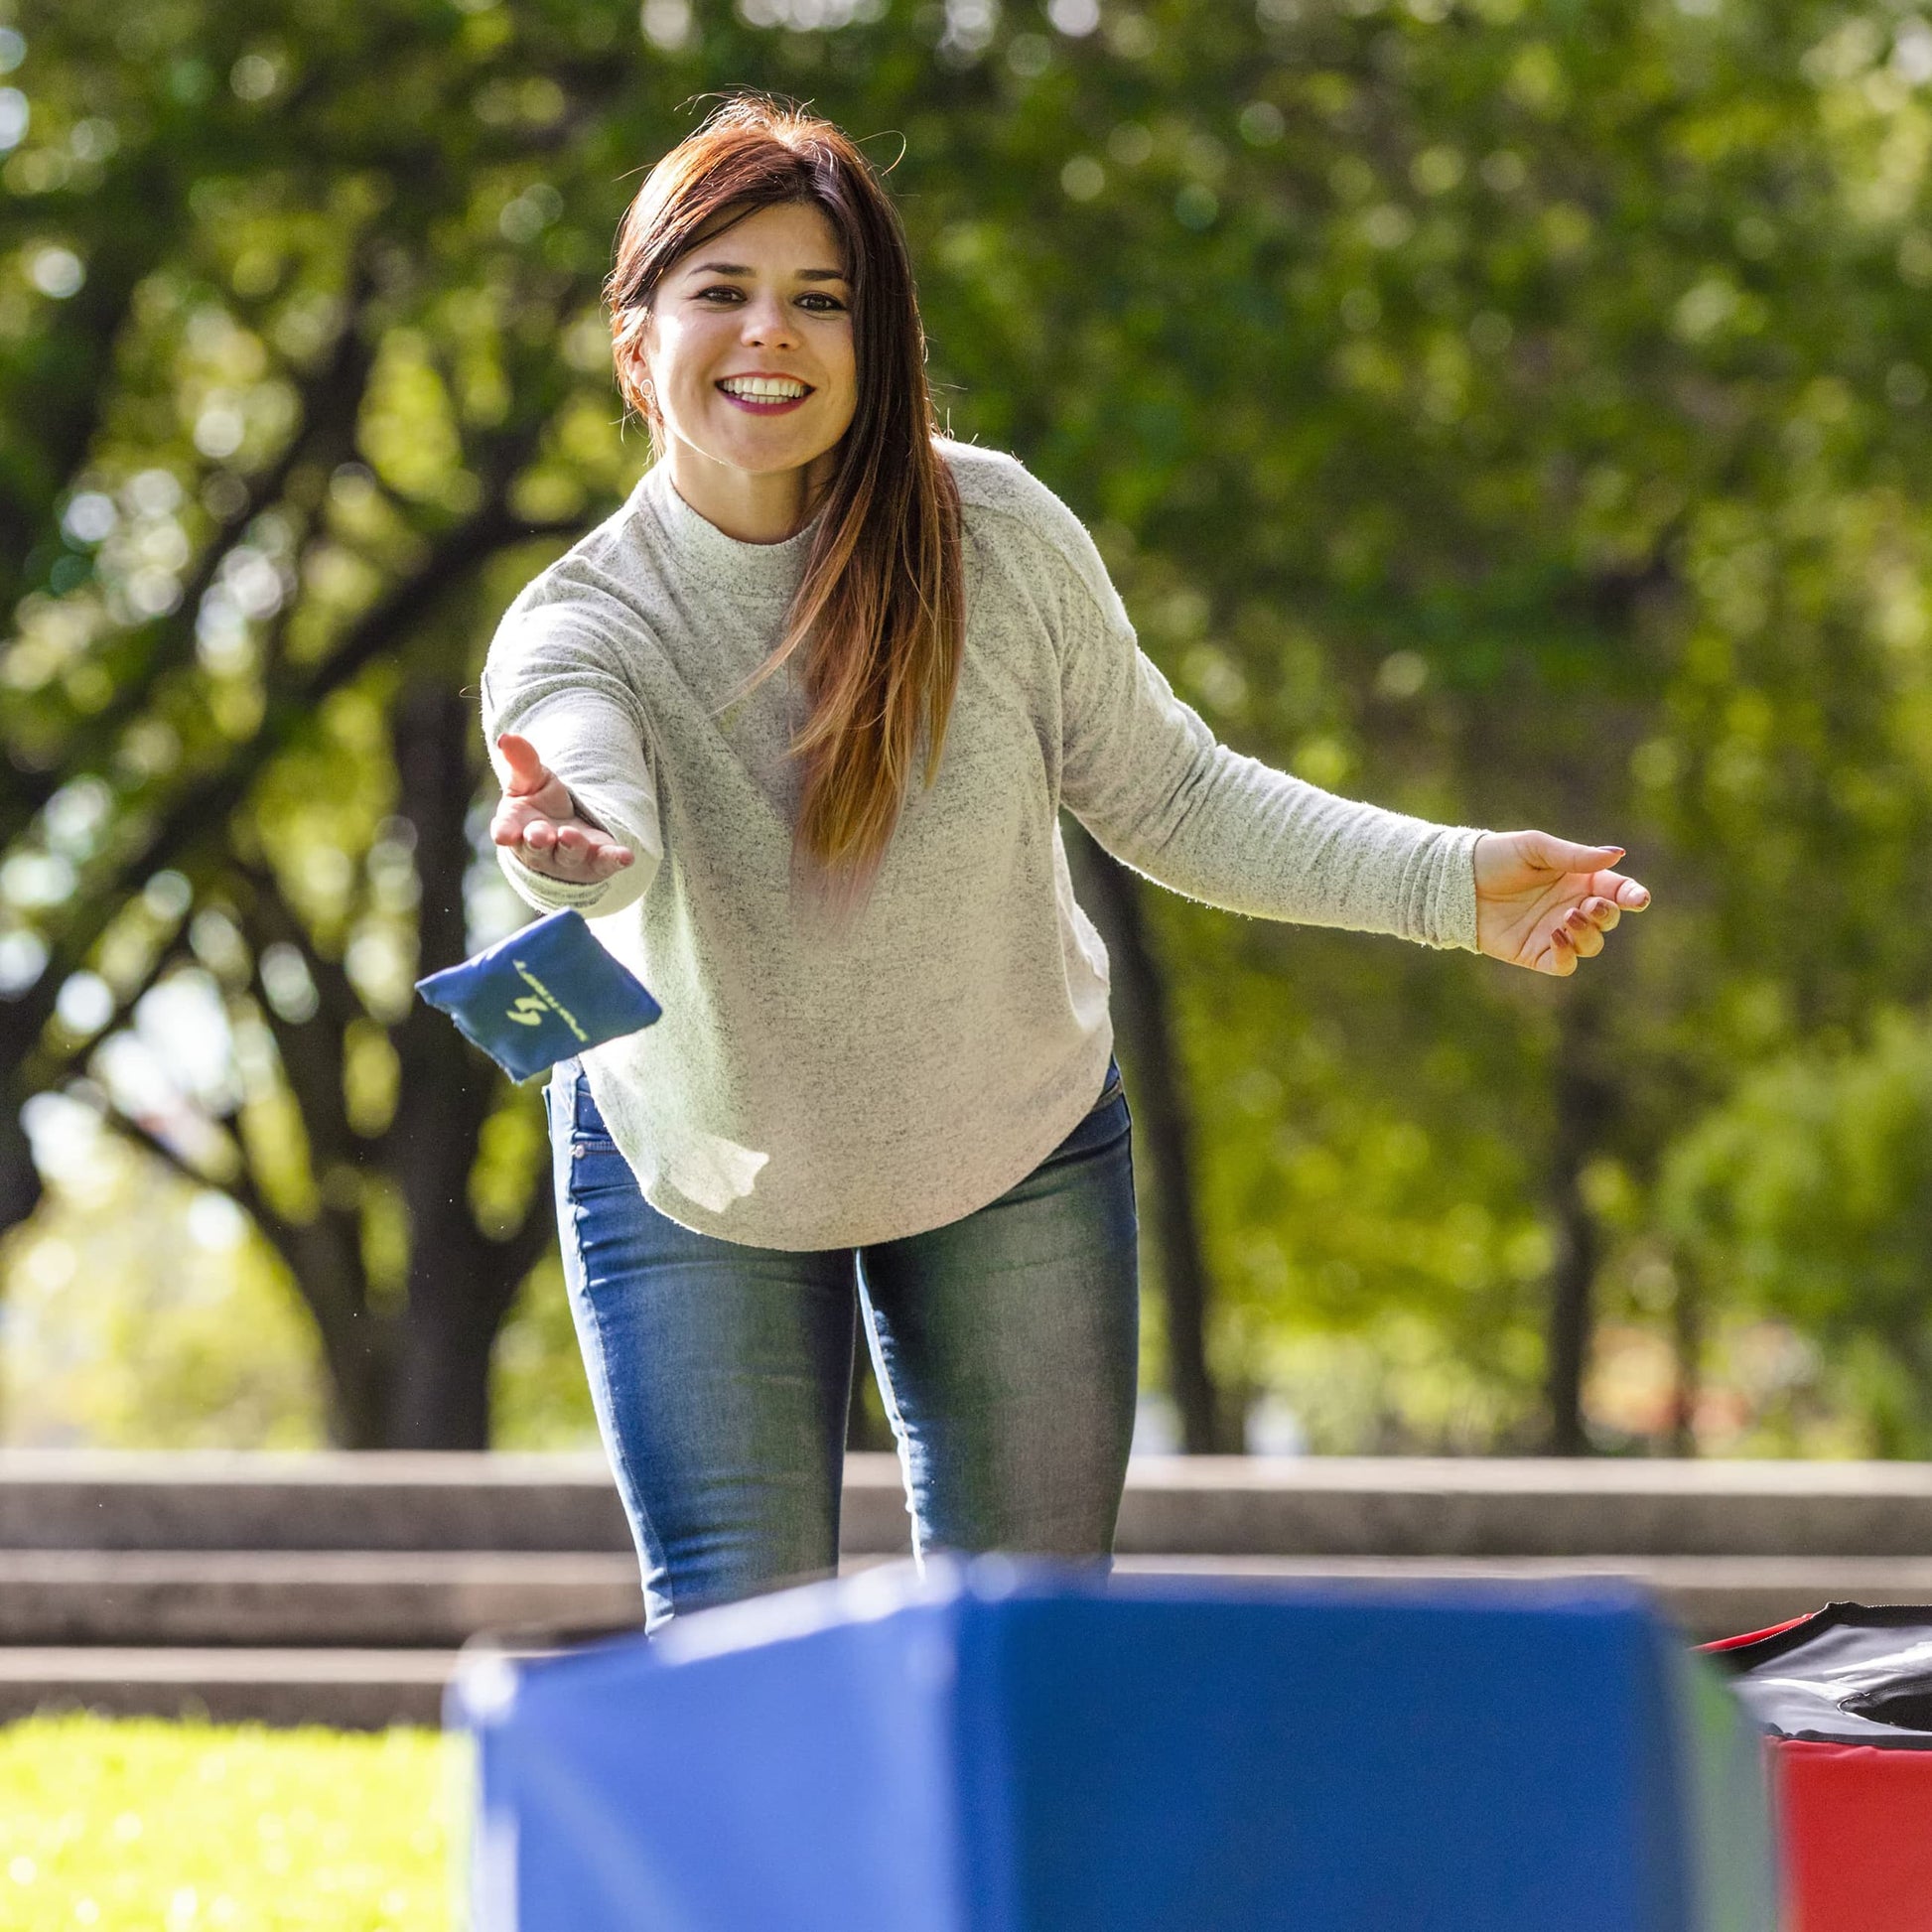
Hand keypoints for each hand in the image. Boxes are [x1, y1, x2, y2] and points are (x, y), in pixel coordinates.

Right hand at [491, 733, 634, 885]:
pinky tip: (625, 856)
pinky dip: (614, 860)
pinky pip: (606, 863)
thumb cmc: (541, 802)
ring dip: (571, 847)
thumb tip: (506, 738)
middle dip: (538, 841)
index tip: (503, 835)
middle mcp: (540, 849)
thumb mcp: (531, 778)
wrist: (572, 823)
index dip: (504, 833)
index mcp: (516, 827)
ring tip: (571, 835)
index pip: (506, 830)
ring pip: (569, 856)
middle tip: (540, 834)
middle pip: (538, 848)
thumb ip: (521, 761)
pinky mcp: (596, 863)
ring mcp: (569, 859)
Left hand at [1472, 830, 1650, 976]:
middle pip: (1608, 920)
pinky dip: (1567, 955)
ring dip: (1588, 934)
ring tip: (1568, 916)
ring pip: (1591, 945)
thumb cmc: (1496, 858)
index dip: (1632, 895)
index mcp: (1578, 879)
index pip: (1617, 891)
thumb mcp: (1536, 848)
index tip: (1637, 898)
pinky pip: (1563, 964)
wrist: (1457, 882)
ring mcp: (1554, 932)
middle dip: (1608, 914)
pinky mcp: (1534, 953)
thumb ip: (1575, 856)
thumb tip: (1618, 855)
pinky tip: (1556, 935)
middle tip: (1589, 905)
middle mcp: (1571, 907)